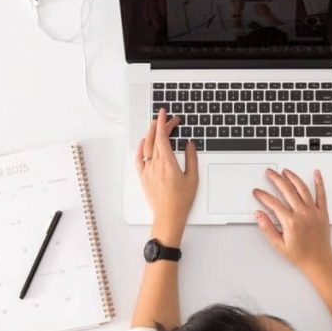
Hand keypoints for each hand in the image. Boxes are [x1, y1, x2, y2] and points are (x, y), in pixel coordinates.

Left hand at [136, 108, 198, 245]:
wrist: (168, 216)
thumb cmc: (181, 200)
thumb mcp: (193, 178)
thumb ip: (191, 158)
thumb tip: (189, 144)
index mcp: (168, 163)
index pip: (162, 137)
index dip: (163, 123)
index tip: (165, 114)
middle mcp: (155, 165)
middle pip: (155, 139)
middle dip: (160, 125)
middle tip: (167, 119)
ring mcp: (147, 170)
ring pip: (146, 146)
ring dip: (150, 134)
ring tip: (156, 126)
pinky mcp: (143, 177)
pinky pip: (138, 159)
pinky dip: (140, 148)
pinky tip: (143, 142)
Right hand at [252, 169, 331, 275]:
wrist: (319, 262)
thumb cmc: (300, 255)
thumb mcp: (278, 245)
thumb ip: (267, 228)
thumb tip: (259, 214)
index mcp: (291, 222)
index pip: (273, 203)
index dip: (263, 195)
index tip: (257, 192)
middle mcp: (303, 214)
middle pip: (287, 190)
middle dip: (276, 179)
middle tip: (270, 173)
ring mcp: (314, 212)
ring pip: (302, 189)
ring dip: (293, 177)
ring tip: (285, 171)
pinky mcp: (322, 212)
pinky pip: (321, 194)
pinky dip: (319, 183)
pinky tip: (316, 174)